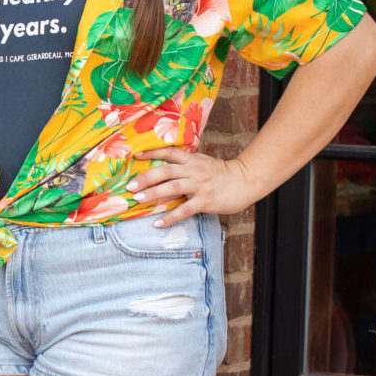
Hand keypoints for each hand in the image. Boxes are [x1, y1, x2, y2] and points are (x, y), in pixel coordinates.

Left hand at [129, 147, 264, 222]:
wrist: (246, 181)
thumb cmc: (222, 174)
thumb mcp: (203, 163)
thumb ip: (186, 164)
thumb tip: (164, 168)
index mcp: (192, 160)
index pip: (169, 152)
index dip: (152, 152)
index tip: (135, 155)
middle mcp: (194, 171)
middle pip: (166, 171)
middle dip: (146, 178)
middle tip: (130, 185)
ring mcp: (200, 186)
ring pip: (172, 187)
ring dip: (153, 194)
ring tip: (137, 199)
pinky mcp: (206, 201)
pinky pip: (184, 210)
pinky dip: (170, 217)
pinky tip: (157, 223)